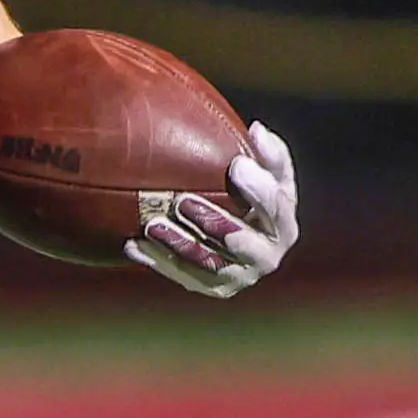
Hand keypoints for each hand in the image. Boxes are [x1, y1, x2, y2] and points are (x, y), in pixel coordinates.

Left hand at [127, 121, 297, 297]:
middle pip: (241, 241)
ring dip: (179, 244)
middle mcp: (266, 255)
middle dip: (214, 221)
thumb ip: (267, 153)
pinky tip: (134, 244)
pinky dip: (158, 260)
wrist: (229, 233)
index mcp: (282, 223)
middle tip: (183, 200)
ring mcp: (239, 275)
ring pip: (209, 264)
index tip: (236, 165)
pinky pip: (183, 276)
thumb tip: (257, 131)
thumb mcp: (263, 172)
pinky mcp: (211, 286)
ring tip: (153, 224)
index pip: (276, 207)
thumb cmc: (248, 194)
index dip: (258, 188)